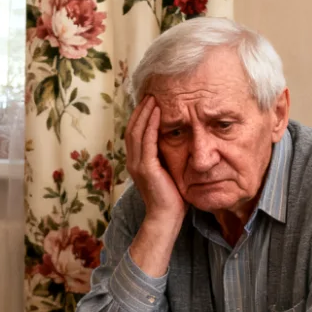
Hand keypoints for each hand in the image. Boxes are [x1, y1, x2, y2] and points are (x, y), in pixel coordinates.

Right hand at [123, 97, 183, 225]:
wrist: (165, 218)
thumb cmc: (171, 198)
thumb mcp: (168, 172)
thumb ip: (167, 157)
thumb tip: (178, 141)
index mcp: (137, 162)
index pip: (135, 133)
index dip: (140, 116)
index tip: (149, 101)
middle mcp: (133, 161)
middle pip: (132, 128)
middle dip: (141, 110)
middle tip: (150, 93)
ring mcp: (138, 164)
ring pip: (137, 132)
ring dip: (145, 113)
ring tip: (153, 98)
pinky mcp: (146, 168)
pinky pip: (147, 141)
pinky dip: (151, 125)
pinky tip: (158, 113)